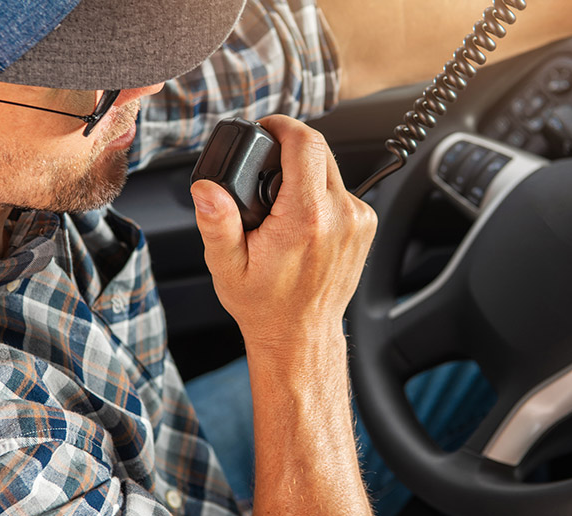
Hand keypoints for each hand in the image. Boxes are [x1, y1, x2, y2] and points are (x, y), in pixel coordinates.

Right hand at [191, 115, 376, 349]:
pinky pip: (341, 191)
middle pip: (319, 150)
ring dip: (305, 174)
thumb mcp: (227, 266)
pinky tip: (301, 219)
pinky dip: (320, 194)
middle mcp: (340, 215)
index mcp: (305, 218)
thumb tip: (206, 188)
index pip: (306, 143)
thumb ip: (216, 223)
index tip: (266, 128)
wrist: (300, 334)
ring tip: (280, 203)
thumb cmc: (265, 305)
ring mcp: (358, 220)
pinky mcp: (365, 225)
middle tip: (264, 168)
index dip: (283, 125)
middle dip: (289, 151)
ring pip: (331, 170)